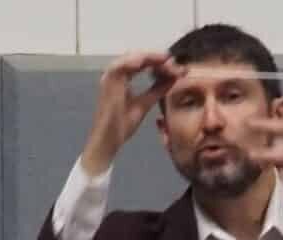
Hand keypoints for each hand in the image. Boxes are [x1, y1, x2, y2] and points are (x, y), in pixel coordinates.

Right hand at [84, 51, 172, 172]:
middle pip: (137, 56)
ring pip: (131, 57)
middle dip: (156, 57)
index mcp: (121, 78)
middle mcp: (114, 75)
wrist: (108, 139)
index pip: (141, 63)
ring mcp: (110, 77)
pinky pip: (121, 65)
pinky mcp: (108, 81)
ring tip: (165, 58)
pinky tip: (148, 61)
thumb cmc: (122, 125)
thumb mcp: (144, 103)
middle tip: (173, 60)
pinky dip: (135, 61)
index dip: (158, 62)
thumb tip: (173, 78)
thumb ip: (157, 90)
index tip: (174, 64)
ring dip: (149, 57)